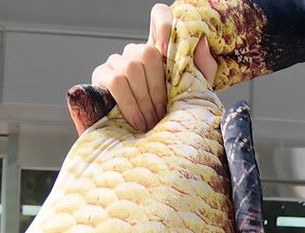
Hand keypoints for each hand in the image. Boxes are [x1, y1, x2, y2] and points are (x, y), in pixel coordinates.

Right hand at [89, 3, 217, 132]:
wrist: (148, 145)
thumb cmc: (174, 115)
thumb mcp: (196, 92)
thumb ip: (203, 67)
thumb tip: (200, 40)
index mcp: (160, 50)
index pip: (159, 16)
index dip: (163, 23)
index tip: (167, 50)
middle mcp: (136, 51)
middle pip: (146, 52)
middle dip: (157, 89)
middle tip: (162, 115)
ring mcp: (116, 61)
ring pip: (131, 68)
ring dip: (144, 100)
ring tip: (150, 122)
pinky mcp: (100, 75)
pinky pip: (115, 82)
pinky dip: (129, 104)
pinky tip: (136, 120)